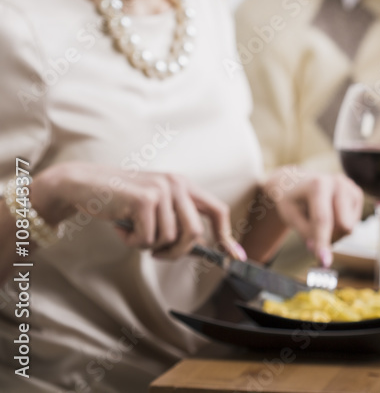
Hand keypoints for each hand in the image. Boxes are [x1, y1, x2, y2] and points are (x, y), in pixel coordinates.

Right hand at [31, 162, 244, 259]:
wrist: (84, 184)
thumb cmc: (119, 200)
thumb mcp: (154, 204)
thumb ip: (175, 219)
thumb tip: (198, 249)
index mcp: (184, 185)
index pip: (216, 210)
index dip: (225, 235)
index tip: (235, 256)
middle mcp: (178, 184)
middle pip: (194, 233)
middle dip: (176, 252)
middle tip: (156, 253)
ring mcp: (162, 190)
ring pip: (168, 239)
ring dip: (147, 245)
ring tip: (132, 231)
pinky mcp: (144, 200)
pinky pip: (147, 239)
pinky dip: (132, 241)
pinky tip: (121, 227)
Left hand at [264, 167, 363, 266]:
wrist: (295, 182)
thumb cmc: (291, 200)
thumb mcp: (290, 216)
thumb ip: (305, 233)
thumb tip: (321, 251)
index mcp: (318, 184)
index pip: (323, 219)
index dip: (324, 242)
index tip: (325, 263)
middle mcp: (338, 182)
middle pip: (343, 225)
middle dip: (329, 237)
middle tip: (312, 238)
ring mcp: (349, 187)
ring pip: (349, 226)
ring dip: (334, 232)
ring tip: (319, 221)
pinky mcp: (356, 193)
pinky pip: (353, 223)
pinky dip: (340, 226)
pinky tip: (330, 215)